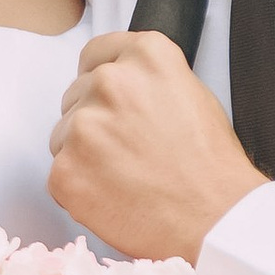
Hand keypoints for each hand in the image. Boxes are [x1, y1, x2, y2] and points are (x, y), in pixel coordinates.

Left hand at [50, 31, 264, 259]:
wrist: (215, 221)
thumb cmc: (212, 167)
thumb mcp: (193, 96)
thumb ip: (149, 80)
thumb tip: (124, 83)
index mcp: (145, 57)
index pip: (97, 53)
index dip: (101, 78)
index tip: (109, 100)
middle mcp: (109, 82)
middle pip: (77, 95)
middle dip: (95, 120)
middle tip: (128, 151)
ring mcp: (83, 127)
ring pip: (64, 135)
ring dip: (84, 154)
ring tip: (125, 177)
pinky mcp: (65, 170)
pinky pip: (59, 174)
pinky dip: (79, 189)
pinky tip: (112, 197)